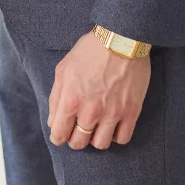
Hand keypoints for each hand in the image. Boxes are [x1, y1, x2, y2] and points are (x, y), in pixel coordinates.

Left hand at [47, 32, 150, 149]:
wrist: (120, 40)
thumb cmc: (88, 52)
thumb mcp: (63, 69)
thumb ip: (56, 96)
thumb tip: (53, 120)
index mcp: (71, 98)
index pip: (60, 131)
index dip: (57, 138)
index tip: (59, 138)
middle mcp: (90, 110)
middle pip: (79, 142)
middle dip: (74, 140)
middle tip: (75, 133)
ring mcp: (112, 113)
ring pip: (101, 144)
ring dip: (94, 139)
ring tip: (93, 129)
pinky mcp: (131, 113)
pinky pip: (122, 139)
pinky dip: (115, 136)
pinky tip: (111, 126)